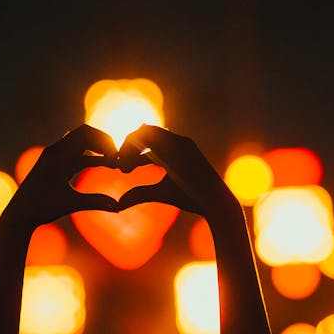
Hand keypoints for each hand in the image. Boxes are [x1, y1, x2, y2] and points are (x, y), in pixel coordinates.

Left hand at [3, 124, 119, 227]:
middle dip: (104, 143)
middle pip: (85, 136)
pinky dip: (93, 159)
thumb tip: (119, 206)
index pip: (85, 132)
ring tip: (116, 162)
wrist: (20, 215)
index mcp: (57, 153)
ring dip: (99, 151)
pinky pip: (78, 157)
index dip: (104, 139)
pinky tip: (107, 165)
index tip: (117, 154)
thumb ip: (95, 202)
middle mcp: (56, 152)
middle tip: (120, 156)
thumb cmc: (41, 208)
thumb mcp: (70, 204)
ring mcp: (56, 159)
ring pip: (82, 147)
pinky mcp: (57, 168)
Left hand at [115, 125, 238, 218]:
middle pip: (143, 131)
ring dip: (130, 146)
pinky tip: (130, 168)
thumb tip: (118, 203)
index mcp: (172, 150)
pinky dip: (138, 149)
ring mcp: (180, 142)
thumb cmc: (191, 198)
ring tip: (123, 168)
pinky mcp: (182, 147)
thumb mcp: (160, 193)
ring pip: (146, 130)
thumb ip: (140, 193)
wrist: (215, 203)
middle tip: (118, 166)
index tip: (121, 169)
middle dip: (127, 146)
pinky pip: (155, 137)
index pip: (145, 141)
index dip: (129, 152)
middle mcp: (176, 142)